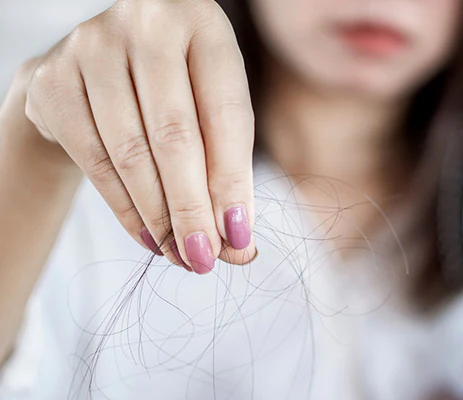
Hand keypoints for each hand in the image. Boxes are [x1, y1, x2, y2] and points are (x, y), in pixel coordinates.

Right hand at [22, 0, 255, 271]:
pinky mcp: (54, 80)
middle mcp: (146, 25)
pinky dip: (125, 209)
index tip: (239, 239)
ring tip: (180, 255)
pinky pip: (94, 160)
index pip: (225, 115)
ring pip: (130, 153)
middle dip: (192, 209)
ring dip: (159, 217)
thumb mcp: (214, 113)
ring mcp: (92, 48)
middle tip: (205, 259)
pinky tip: (147, 235)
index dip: (232, 183)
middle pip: (174, 135)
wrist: (101, 69)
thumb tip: (238, 246)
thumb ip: (229, 170)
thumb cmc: (177, 93)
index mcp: (203, 26)